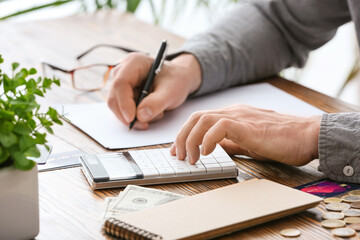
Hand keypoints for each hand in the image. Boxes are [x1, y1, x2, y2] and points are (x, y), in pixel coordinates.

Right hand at [107, 53, 200, 129]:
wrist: (178, 80)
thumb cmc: (175, 80)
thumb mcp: (171, 91)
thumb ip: (157, 102)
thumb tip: (141, 116)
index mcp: (134, 62)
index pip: (121, 83)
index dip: (124, 103)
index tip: (132, 119)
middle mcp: (123, 71)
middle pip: (115, 97)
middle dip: (128, 115)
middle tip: (145, 124)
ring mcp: (121, 84)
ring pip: (117, 107)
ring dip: (134, 117)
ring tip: (156, 114)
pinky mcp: (123, 95)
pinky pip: (122, 111)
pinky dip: (136, 117)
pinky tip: (151, 114)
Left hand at [170, 104, 320, 165]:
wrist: (307, 135)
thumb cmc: (282, 140)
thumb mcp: (249, 141)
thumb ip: (231, 142)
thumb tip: (213, 147)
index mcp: (233, 115)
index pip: (201, 119)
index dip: (185, 133)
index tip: (178, 150)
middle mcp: (234, 111)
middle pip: (196, 117)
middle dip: (182, 137)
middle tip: (179, 156)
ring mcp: (241, 116)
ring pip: (204, 119)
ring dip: (191, 140)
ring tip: (191, 158)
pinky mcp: (249, 126)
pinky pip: (221, 126)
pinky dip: (209, 139)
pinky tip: (208, 152)